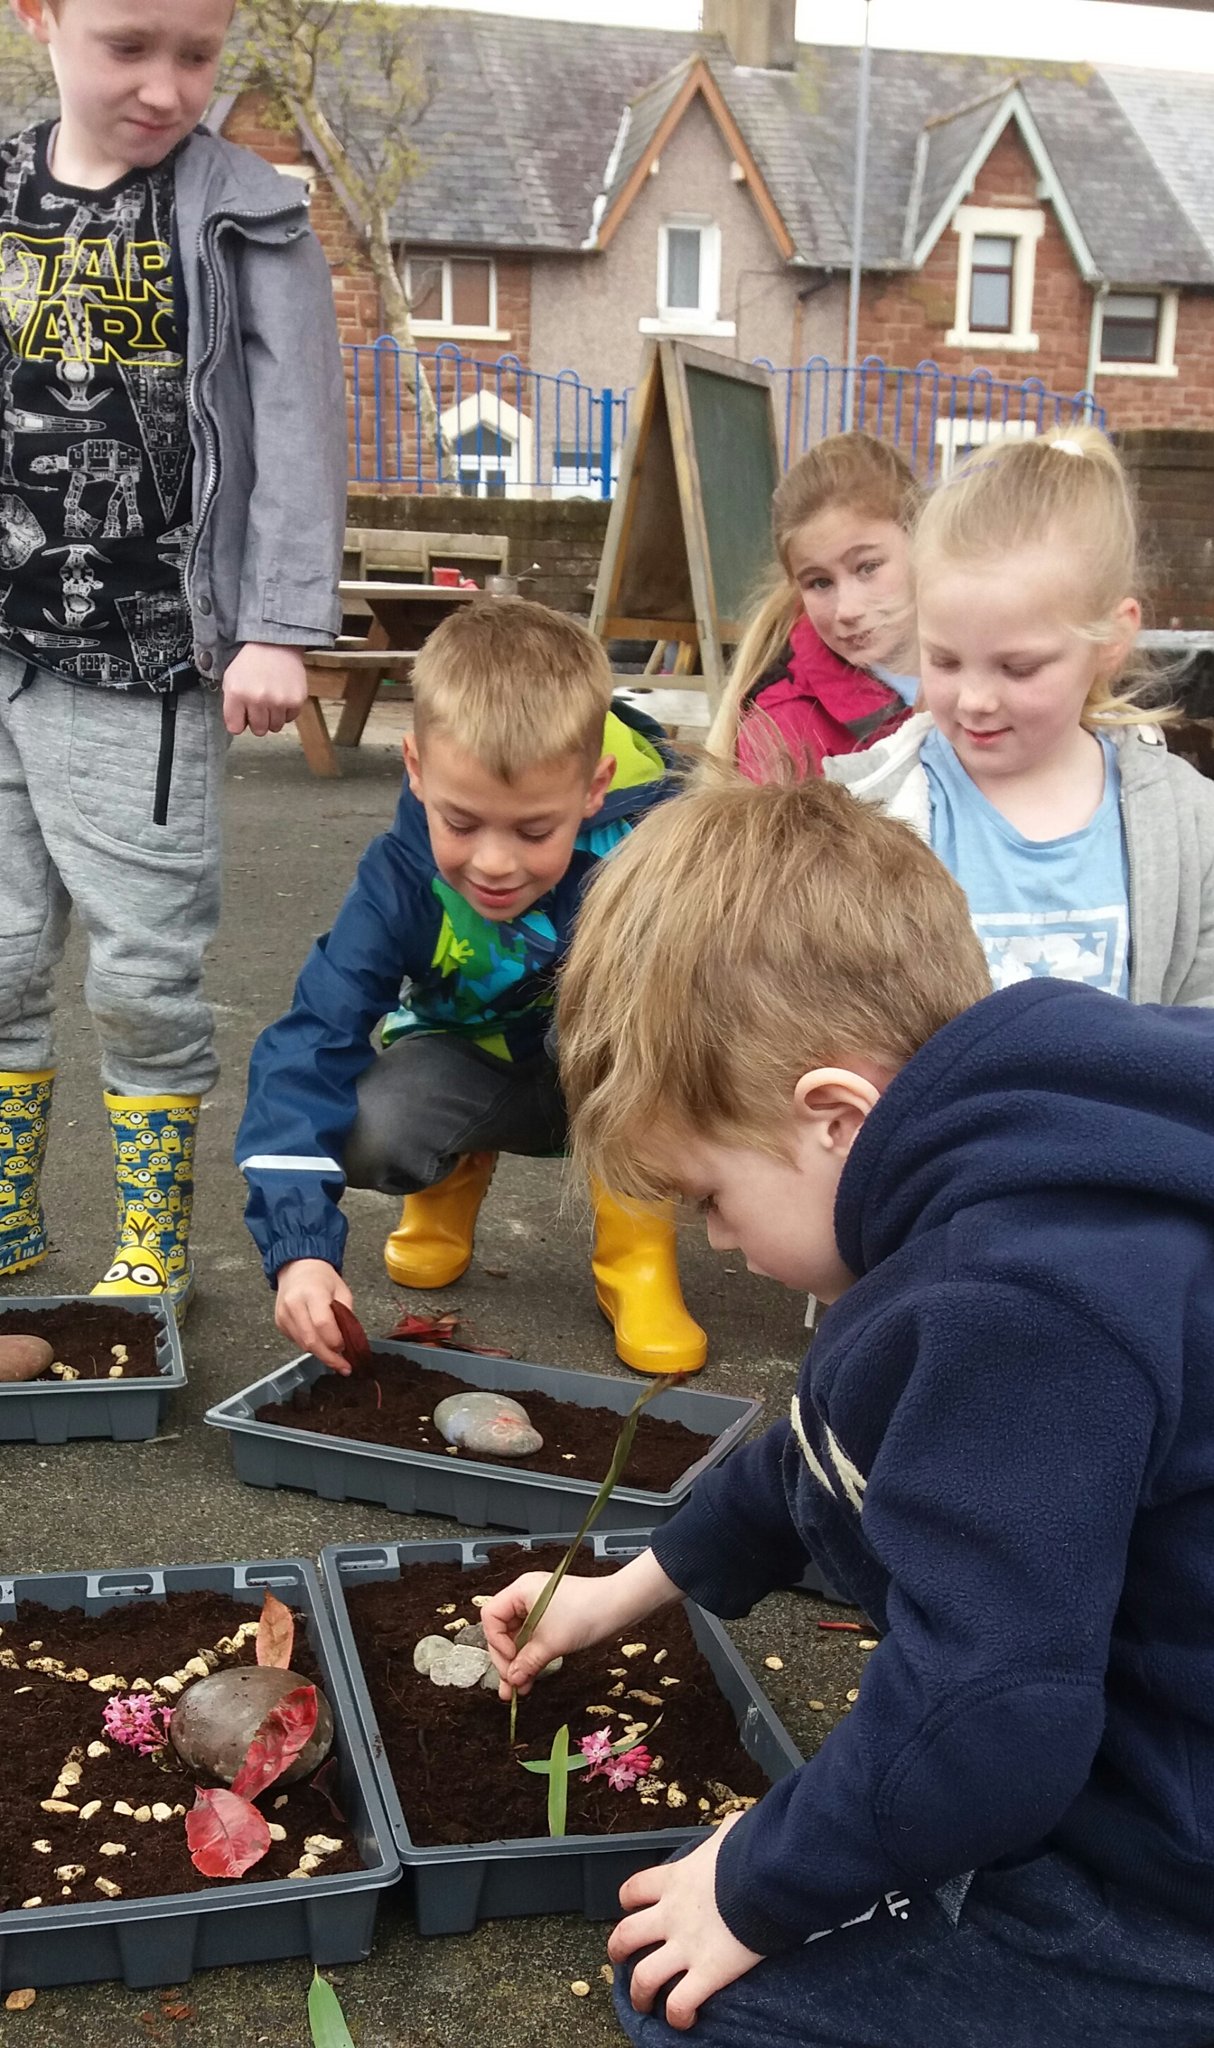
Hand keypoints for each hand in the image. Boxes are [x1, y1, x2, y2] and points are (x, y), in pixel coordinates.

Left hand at [222, 643, 307, 736]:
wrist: (275, 644)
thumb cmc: (251, 663)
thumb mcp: (230, 680)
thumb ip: (231, 706)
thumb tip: (238, 727)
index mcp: (237, 693)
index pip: (235, 728)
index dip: (239, 722)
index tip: (243, 714)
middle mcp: (258, 699)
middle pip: (258, 730)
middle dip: (257, 721)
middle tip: (259, 706)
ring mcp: (279, 700)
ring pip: (275, 727)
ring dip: (273, 717)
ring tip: (271, 699)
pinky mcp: (296, 700)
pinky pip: (290, 718)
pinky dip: (286, 711)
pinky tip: (282, 695)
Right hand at [274, 1258, 354, 1372]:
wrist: (298, 1267)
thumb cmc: (322, 1278)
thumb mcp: (342, 1291)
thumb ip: (346, 1315)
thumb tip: (349, 1341)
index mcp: (312, 1293)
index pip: (322, 1324)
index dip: (336, 1341)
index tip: (346, 1348)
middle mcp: (294, 1304)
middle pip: (310, 1340)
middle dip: (329, 1357)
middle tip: (344, 1367)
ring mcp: (283, 1315)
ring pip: (303, 1345)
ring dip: (320, 1354)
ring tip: (335, 1357)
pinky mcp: (279, 1322)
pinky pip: (296, 1341)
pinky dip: (310, 1346)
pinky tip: (320, 1343)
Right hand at [481, 1571, 616, 1697]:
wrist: (620, 1606)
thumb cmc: (586, 1613)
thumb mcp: (551, 1642)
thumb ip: (527, 1662)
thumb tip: (512, 1680)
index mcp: (521, 1590)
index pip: (491, 1616)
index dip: (496, 1640)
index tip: (510, 1660)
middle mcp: (526, 1597)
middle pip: (502, 1630)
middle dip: (506, 1658)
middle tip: (511, 1683)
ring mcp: (539, 1609)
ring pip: (518, 1638)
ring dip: (518, 1663)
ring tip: (517, 1690)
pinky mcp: (552, 1620)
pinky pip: (533, 1640)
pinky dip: (531, 1658)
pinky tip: (529, 1679)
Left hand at [608, 1814, 763, 2030]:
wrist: (766, 1875)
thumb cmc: (752, 1851)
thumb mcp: (732, 1833)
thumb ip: (727, 1831)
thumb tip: (739, 1822)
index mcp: (675, 1879)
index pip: (633, 1889)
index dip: (628, 1900)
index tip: (631, 1908)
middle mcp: (672, 1914)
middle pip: (626, 1935)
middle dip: (618, 1951)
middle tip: (622, 1960)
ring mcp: (686, 1946)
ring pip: (644, 1977)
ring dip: (639, 1993)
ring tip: (643, 2003)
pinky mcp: (708, 1972)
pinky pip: (681, 2003)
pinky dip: (677, 2016)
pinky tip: (683, 2020)